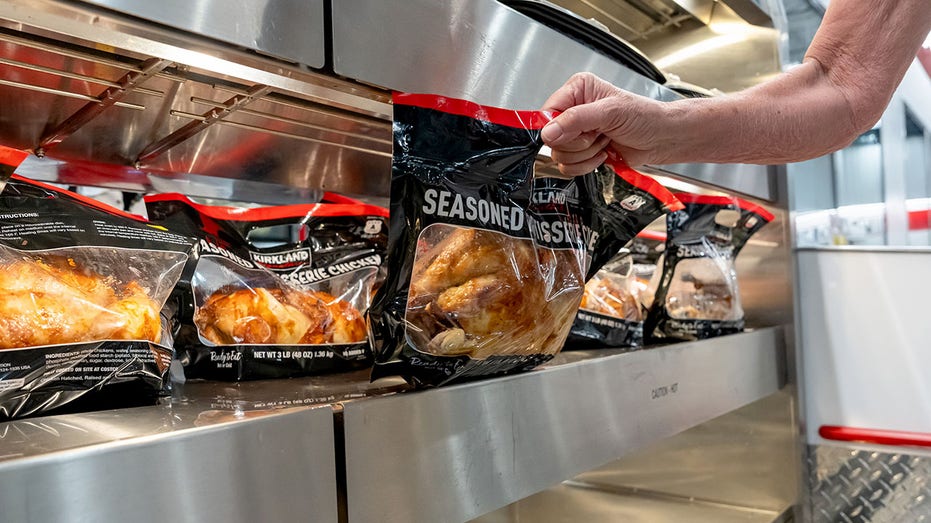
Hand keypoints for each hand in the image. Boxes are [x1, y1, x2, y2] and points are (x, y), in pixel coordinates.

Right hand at [541, 73, 672, 175]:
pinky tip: (603, 153)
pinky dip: (586, 165)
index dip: (557, 128)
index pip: (548, 112)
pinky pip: (568, 167)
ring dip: (585, 154)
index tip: (577, 132)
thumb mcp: (610, 112)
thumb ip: (576, 120)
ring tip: (604, 141)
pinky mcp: (582, 153)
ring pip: (559, 155)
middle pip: (552, 138)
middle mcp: (574, 111)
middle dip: (579, 142)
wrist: (662, 138)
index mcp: (577, 91)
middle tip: (599, 134)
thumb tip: (549, 131)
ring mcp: (577, 134)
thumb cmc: (645, 117)